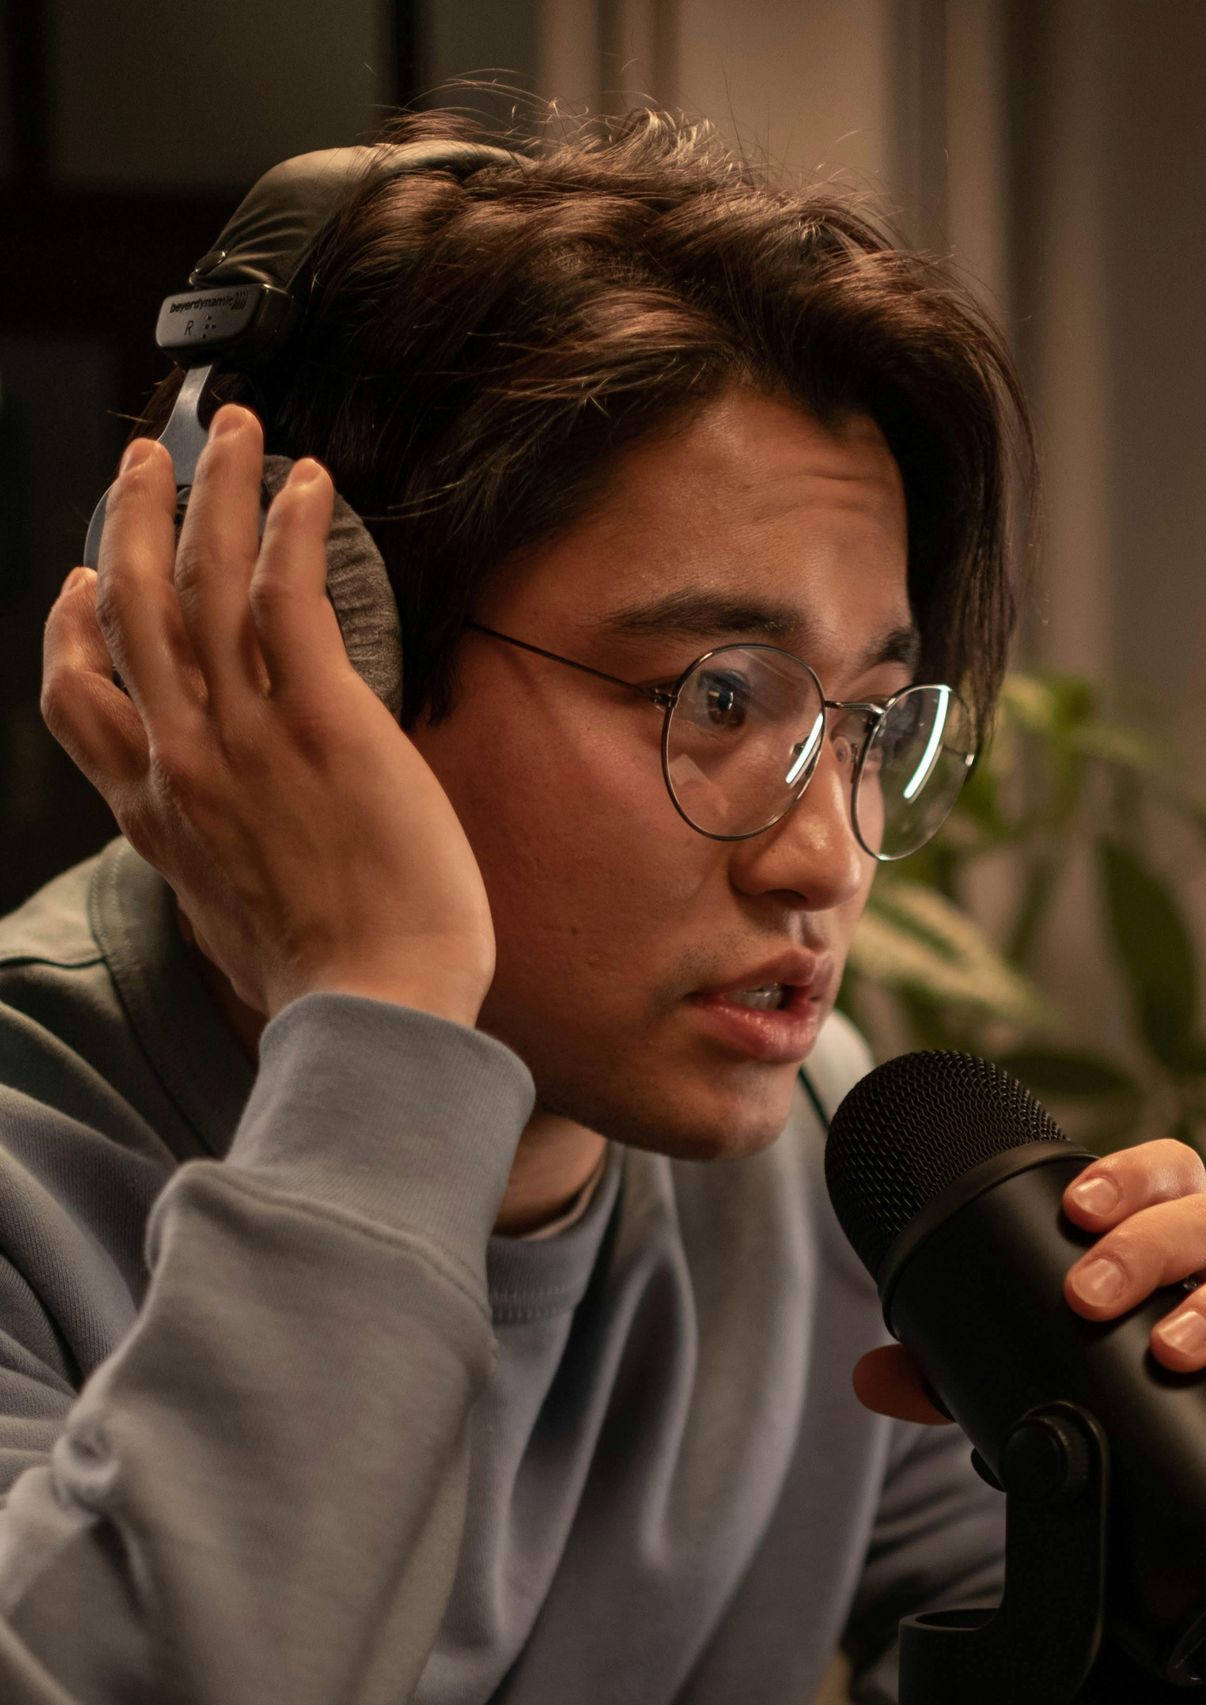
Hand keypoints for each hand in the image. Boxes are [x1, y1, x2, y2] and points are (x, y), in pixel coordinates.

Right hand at [41, 408, 494, 1027]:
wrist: (375, 1012)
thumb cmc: (326, 989)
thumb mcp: (229, 932)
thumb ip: (217, 878)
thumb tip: (238, 876)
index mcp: (153, 815)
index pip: (77, 700)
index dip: (71, 628)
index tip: (85, 582)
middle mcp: (181, 761)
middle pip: (129, 608)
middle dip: (134, 518)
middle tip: (148, 461)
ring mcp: (244, 735)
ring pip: (203, 578)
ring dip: (216, 489)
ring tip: (236, 433)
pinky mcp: (321, 721)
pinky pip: (288, 595)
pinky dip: (292, 526)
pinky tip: (310, 484)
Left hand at [854, 1134, 1205, 1493]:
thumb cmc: (1136, 1428)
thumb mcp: (1044, 1402)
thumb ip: (962, 1384)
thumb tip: (871, 1374)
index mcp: (1177, 1262)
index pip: (1169, 1182)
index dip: (1130, 1177)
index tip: (1077, 1207)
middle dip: (1153, 1247)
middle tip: (1091, 1295)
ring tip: (1170, 1349)